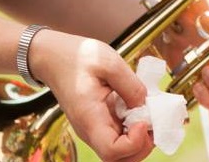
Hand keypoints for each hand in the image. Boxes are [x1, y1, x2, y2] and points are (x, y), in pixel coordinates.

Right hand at [30, 31, 154, 161]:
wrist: (54, 58)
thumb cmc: (77, 58)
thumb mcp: (109, 62)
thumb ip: (131, 85)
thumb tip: (146, 105)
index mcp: (88, 117)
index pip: (111, 151)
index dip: (134, 143)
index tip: (143, 120)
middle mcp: (90, 130)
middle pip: (118, 159)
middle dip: (142, 146)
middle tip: (154, 121)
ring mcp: (95, 129)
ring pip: (120, 152)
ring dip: (140, 140)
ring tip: (150, 115)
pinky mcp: (100, 124)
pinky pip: (120, 138)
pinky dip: (135, 132)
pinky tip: (142, 111)